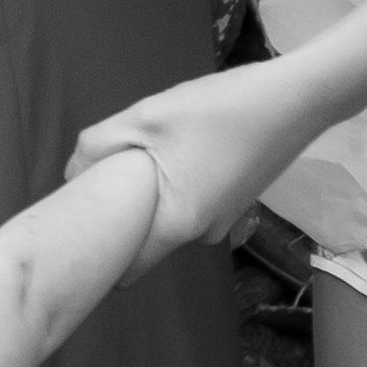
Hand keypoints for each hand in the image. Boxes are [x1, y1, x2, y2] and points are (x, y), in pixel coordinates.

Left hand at [75, 58, 332, 253]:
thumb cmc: (217, 110)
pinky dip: (170, 188)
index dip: (93, 254)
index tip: (71, 232)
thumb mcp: (143, 119)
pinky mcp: (233, 203)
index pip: (124, 267)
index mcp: (178, 225)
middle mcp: (201, 234)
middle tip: (95, 182)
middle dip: (115, 219)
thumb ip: (96, 148)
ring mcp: (222, 221)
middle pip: (142, 240)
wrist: (295, 99)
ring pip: (164, 218)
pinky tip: (171, 153)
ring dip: (145, 198)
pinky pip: (186, 205)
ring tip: (135, 159)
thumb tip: (71, 175)